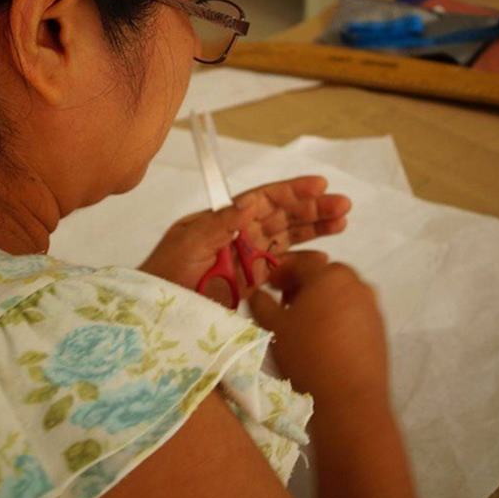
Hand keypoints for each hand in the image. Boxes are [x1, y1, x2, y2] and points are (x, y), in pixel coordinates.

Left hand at [138, 176, 350, 292]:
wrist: (155, 313)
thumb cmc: (163, 275)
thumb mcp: (186, 244)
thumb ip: (217, 224)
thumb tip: (248, 203)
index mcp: (223, 219)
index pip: (263, 199)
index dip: (291, 190)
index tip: (318, 184)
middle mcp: (238, 235)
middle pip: (282, 216)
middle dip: (312, 208)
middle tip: (342, 204)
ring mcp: (247, 260)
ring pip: (287, 239)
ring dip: (315, 230)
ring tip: (341, 222)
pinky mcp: (252, 285)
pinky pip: (282, 270)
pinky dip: (303, 264)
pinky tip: (322, 259)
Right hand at [249, 251, 388, 402]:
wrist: (350, 400)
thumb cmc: (307, 355)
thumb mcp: (275, 328)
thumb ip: (262, 303)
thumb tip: (256, 293)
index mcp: (330, 275)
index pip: (301, 262)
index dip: (280, 270)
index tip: (267, 285)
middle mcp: (357, 284)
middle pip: (323, 275)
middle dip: (301, 285)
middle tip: (283, 304)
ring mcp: (372, 306)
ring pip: (340, 294)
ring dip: (320, 300)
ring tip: (303, 324)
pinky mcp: (380, 329)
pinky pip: (353, 312)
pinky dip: (337, 316)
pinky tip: (324, 339)